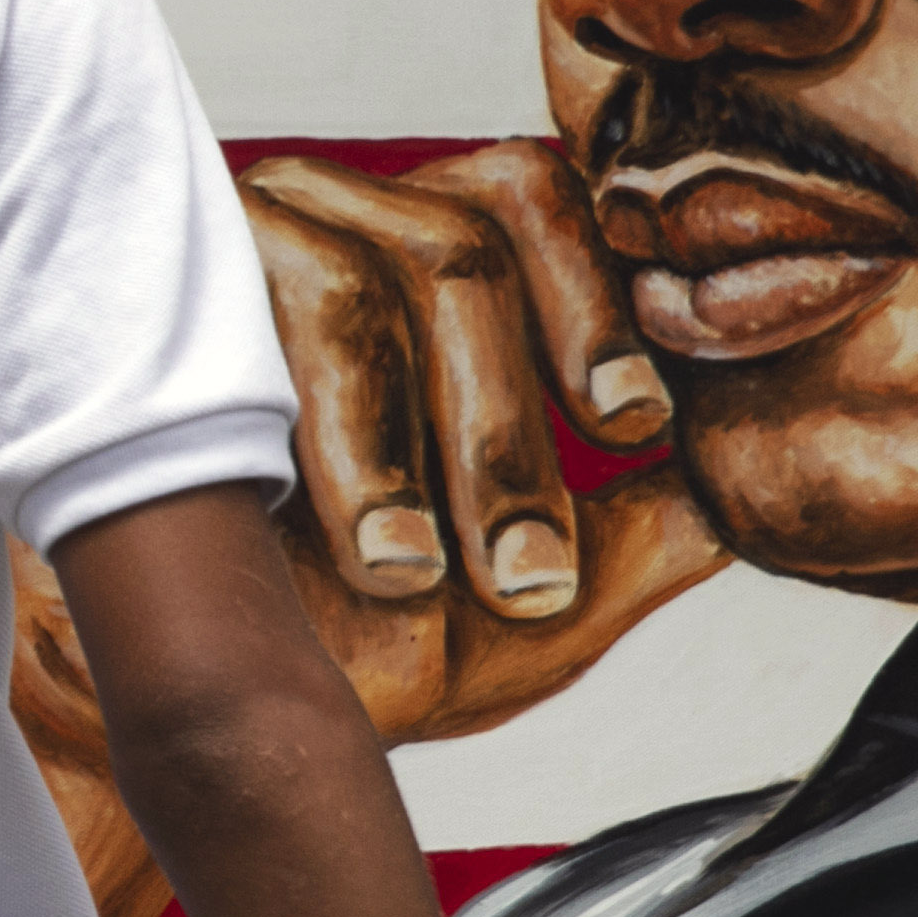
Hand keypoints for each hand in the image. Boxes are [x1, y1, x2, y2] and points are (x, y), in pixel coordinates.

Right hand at [244, 144, 730, 745]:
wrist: (200, 712)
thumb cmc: (362, 639)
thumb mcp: (539, 601)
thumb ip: (646, 532)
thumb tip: (751, 486)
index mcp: (435, 253)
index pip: (538, 204)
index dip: (598, 303)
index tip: (636, 424)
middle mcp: (339, 213)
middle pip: (462, 246)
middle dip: (507, 428)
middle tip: (526, 570)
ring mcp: (241, 231)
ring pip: (365, 286)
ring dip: (413, 448)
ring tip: (422, 579)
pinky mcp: (166, 278)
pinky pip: (264, 319)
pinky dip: (330, 443)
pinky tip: (354, 545)